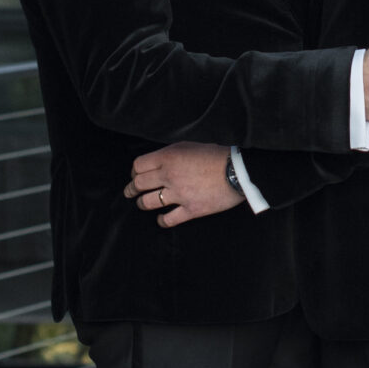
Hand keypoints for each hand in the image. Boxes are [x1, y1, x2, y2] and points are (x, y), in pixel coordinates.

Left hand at [125, 143, 242, 227]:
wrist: (238, 171)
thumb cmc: (217, 155)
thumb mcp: (189, 146)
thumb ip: (170, 154)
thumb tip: (158, 162)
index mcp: (168, 157)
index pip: (138, 166)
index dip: (134, 171)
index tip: (135, 175)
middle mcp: (169, 175)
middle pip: (138, 184)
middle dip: (131, 189)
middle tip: (130, 191)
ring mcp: (179, 194)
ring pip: (148, 202)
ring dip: (142, 203)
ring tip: (142, 203)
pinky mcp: (190, 209)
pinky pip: (168, 219)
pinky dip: (161, 220)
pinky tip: (161, 219)